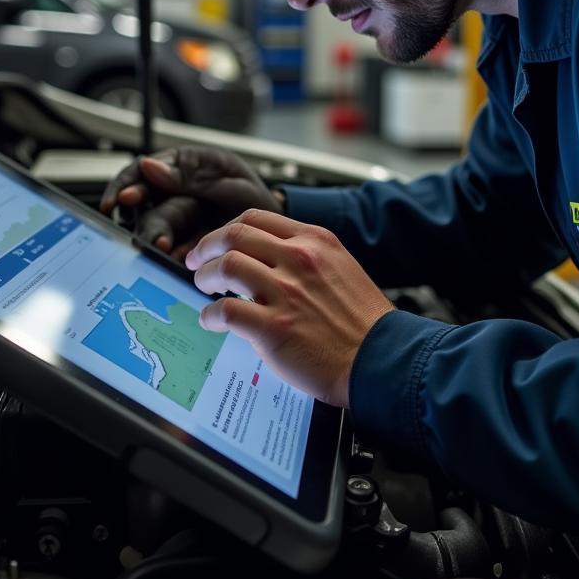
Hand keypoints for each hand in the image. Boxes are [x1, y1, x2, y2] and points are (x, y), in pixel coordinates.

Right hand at [100, 146, 282, 260]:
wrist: (276, 228)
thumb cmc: (254, 193)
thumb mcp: (226, 179)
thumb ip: (188, 175)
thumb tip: (148, 166)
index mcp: (181, 167)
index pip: (142, 172)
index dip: (127, 184)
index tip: (121, 199)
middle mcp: (174, 194)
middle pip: (144, 207)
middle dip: (144, 221)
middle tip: (150, 232)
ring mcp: (178, 221)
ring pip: (153, 229)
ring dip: (155, 239)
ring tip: (163, 248)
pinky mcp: (185, 246)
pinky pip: (170, 252)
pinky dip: (172, 256)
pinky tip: (177, 260)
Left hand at [185, 209, 393, 406]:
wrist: (382, 360)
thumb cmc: (363, 322)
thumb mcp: (340, 268)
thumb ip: (306, 257)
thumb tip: (266, 258)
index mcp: (314, 241)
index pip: (255, 219)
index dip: (226, 228)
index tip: (217, 241)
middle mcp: (299, 260)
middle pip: (234, 235)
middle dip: (207, 246)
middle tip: (197, 260)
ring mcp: (286, 293)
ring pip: (226, 266)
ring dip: (205, 276)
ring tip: (203, 287)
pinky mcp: (274, 328)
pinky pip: (226, 312)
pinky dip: (209, 315)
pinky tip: (210, 321)